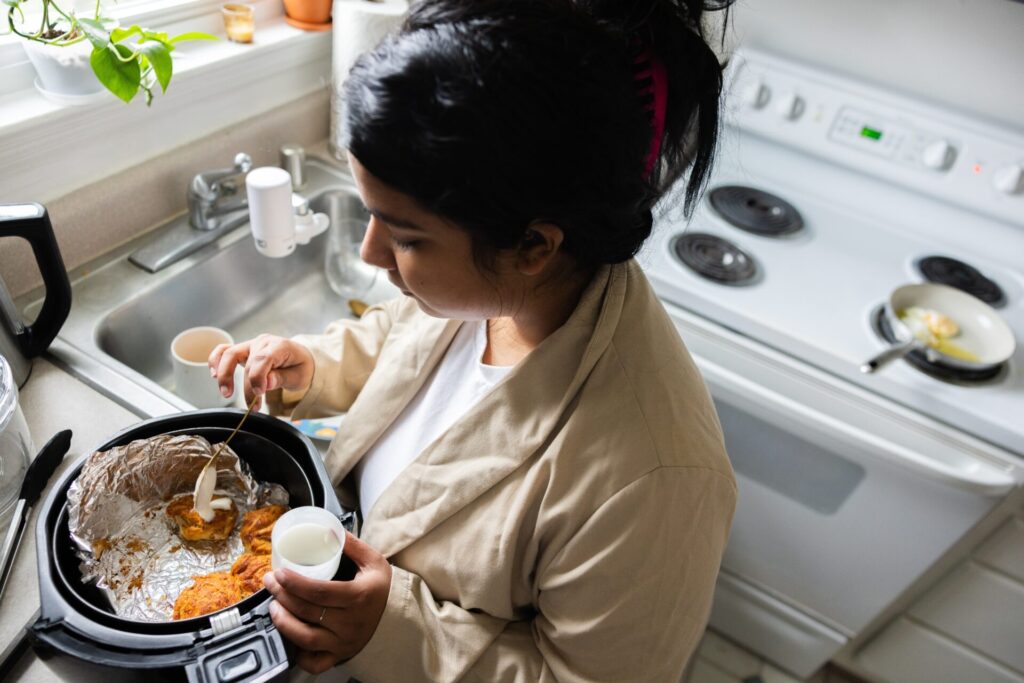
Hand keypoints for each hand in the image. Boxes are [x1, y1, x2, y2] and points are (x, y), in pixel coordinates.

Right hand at [207, 334, 314, 409]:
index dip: (258, 377)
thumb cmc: (300, 367)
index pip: (263, 359)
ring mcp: (251, 345)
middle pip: (246, 360)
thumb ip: (282, 378)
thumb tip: (266, 382)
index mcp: (280, 346)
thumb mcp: (299, 376)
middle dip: (245, 385)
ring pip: (229, 353)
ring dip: (224, 374)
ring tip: (226, 393)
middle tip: (251, 404)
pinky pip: (224, 350)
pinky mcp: (242, 351)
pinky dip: (216, 361)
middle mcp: (263, 342)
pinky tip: (213, 375)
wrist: (301, 359)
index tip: (259, 393)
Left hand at [263, 531, 391, 673]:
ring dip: (284, 623)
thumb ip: (352, 545)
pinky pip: (314, 662)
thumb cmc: (382, 588)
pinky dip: (298, 654)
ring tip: (273, 607)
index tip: (280, 573)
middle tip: (270, 583)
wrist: (398, 618)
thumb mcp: (374, 561)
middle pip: (307, 612)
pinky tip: (288, 638)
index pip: (319, 591)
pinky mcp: (339, 656)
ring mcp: (343, 642)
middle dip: (282, 596)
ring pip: (305, 638)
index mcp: (358, 597)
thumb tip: (328, 530)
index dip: (295, 583)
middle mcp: (350, 623)